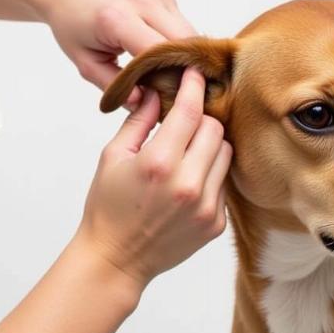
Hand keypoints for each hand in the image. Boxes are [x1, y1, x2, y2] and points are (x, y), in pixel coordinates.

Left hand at [42, 0, 196, 109]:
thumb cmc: (72, 24)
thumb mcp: (85, 63)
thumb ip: (113, 86)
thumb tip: (142, 105)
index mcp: (118, 19)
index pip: (160, 54)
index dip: (169, 79)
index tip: (168, 99)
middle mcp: (143, 1)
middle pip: (185, 42)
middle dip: (184, 69)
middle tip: (174, 92)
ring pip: (190, 33)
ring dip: (183, 56)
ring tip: (166, 74)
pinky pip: (183, 24)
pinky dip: (178, 42)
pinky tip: (161, 54)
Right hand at [76, 68, 231, 290]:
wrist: (116, 259)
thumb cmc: (107, 207)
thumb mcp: (112, 157)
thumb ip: (138, 120)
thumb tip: (157, 91)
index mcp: (158, 163)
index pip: (189, 111)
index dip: (193, 86)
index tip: (193, 73)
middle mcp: (187, 184)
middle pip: (214, 128)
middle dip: (199, 119)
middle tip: (183, 121)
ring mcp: (205, 206)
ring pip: (226, 153)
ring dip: (209, 145)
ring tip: (186, 152)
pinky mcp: (215, 223)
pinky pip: (223, 182)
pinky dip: (209, 174)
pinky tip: (187, 181)